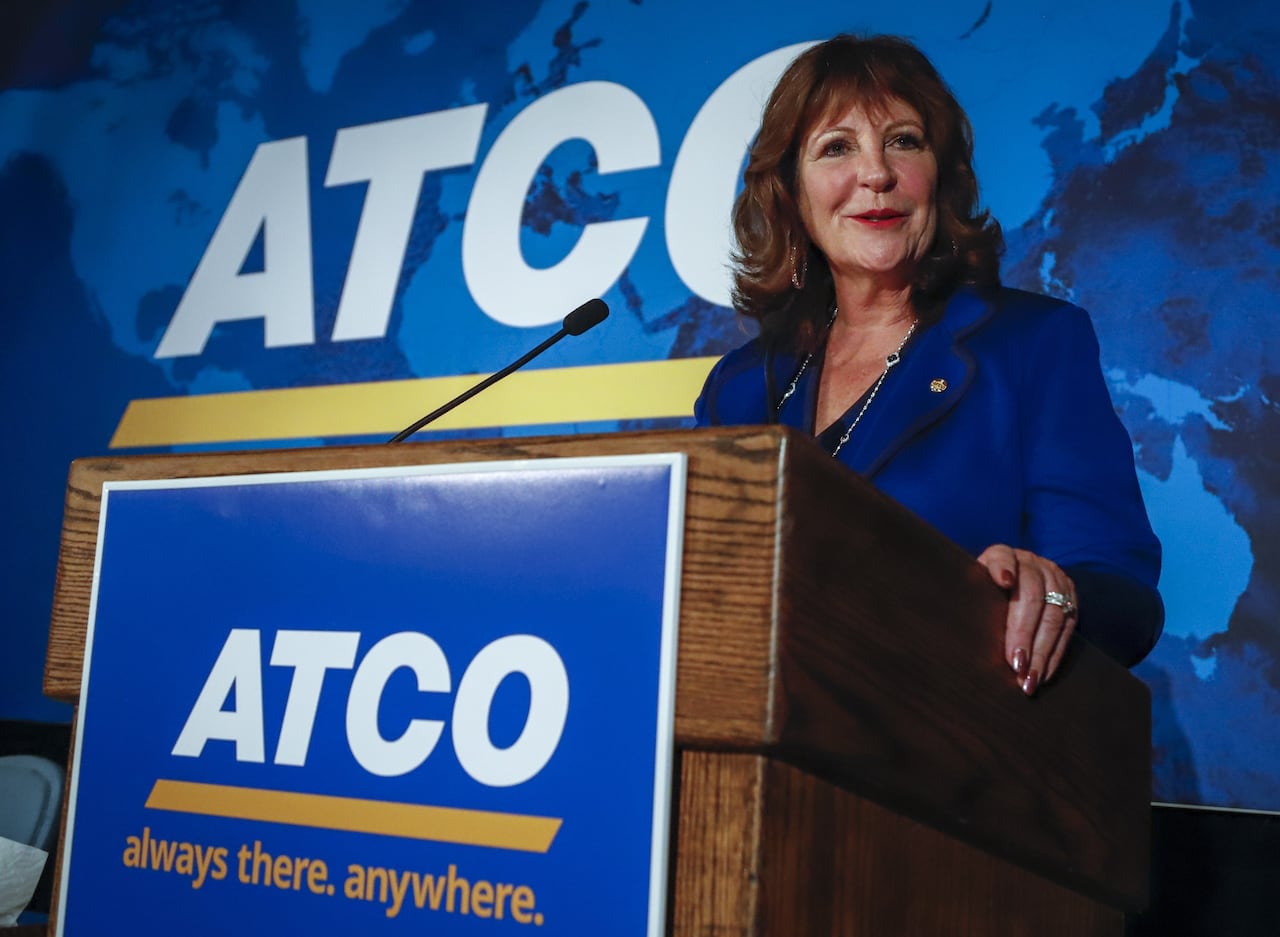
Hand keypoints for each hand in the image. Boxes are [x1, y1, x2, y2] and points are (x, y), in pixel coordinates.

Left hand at [976, 545, 1076, 695]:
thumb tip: (947, 627)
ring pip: (1053, 615)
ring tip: (1029, 678)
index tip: (1004, 581)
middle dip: (1024, 633)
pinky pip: (1067, 628)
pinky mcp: (1071, 597)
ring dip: (1041, 652)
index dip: (1003, 568)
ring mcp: (1055, 578)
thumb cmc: (983, 591)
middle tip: (1015, 664)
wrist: (1018, 577)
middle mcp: (1032, 563)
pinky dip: (1054, 655)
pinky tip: (1043, 674)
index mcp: (1001, 554)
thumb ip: (968, 597)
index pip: (1002, 558)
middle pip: (1031, 596)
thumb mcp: (972, 586)